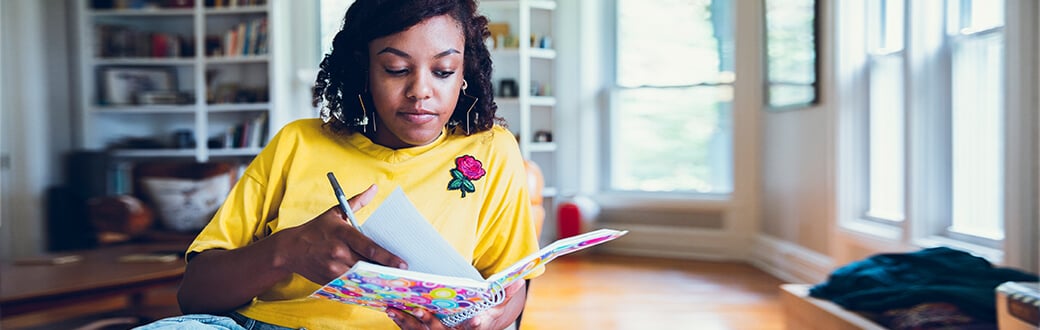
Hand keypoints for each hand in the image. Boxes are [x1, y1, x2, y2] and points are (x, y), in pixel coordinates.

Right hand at [270, 184, 406, 284]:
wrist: (290, 249)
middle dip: (386, 271)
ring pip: (361, 277)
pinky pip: (350, 285)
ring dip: (376, 280)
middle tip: (403, 275)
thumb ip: (357, 202)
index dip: (388, 258)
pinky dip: (362, 286)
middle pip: (369, 265)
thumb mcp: (335, 212)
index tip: (403, 263)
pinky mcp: (329, 280)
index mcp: (343, 234)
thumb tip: (374, 189)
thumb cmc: (316, 229)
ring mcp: (333, 269)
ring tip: (393, 281)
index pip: (370, 248)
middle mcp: (339, 252)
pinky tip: (375, 287)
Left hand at [387, 280, 526, 329]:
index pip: (470, 327)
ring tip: (392, 308)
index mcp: (472, 329)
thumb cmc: (487, 314)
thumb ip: (506, 293)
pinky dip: (402, 323)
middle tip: (413, 308)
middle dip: (423, 322)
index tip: (447, 316)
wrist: (477, 325)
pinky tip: (392, 311)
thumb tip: (520, 279)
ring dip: (406, 323)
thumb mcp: (498, 305)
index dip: (459, 324)